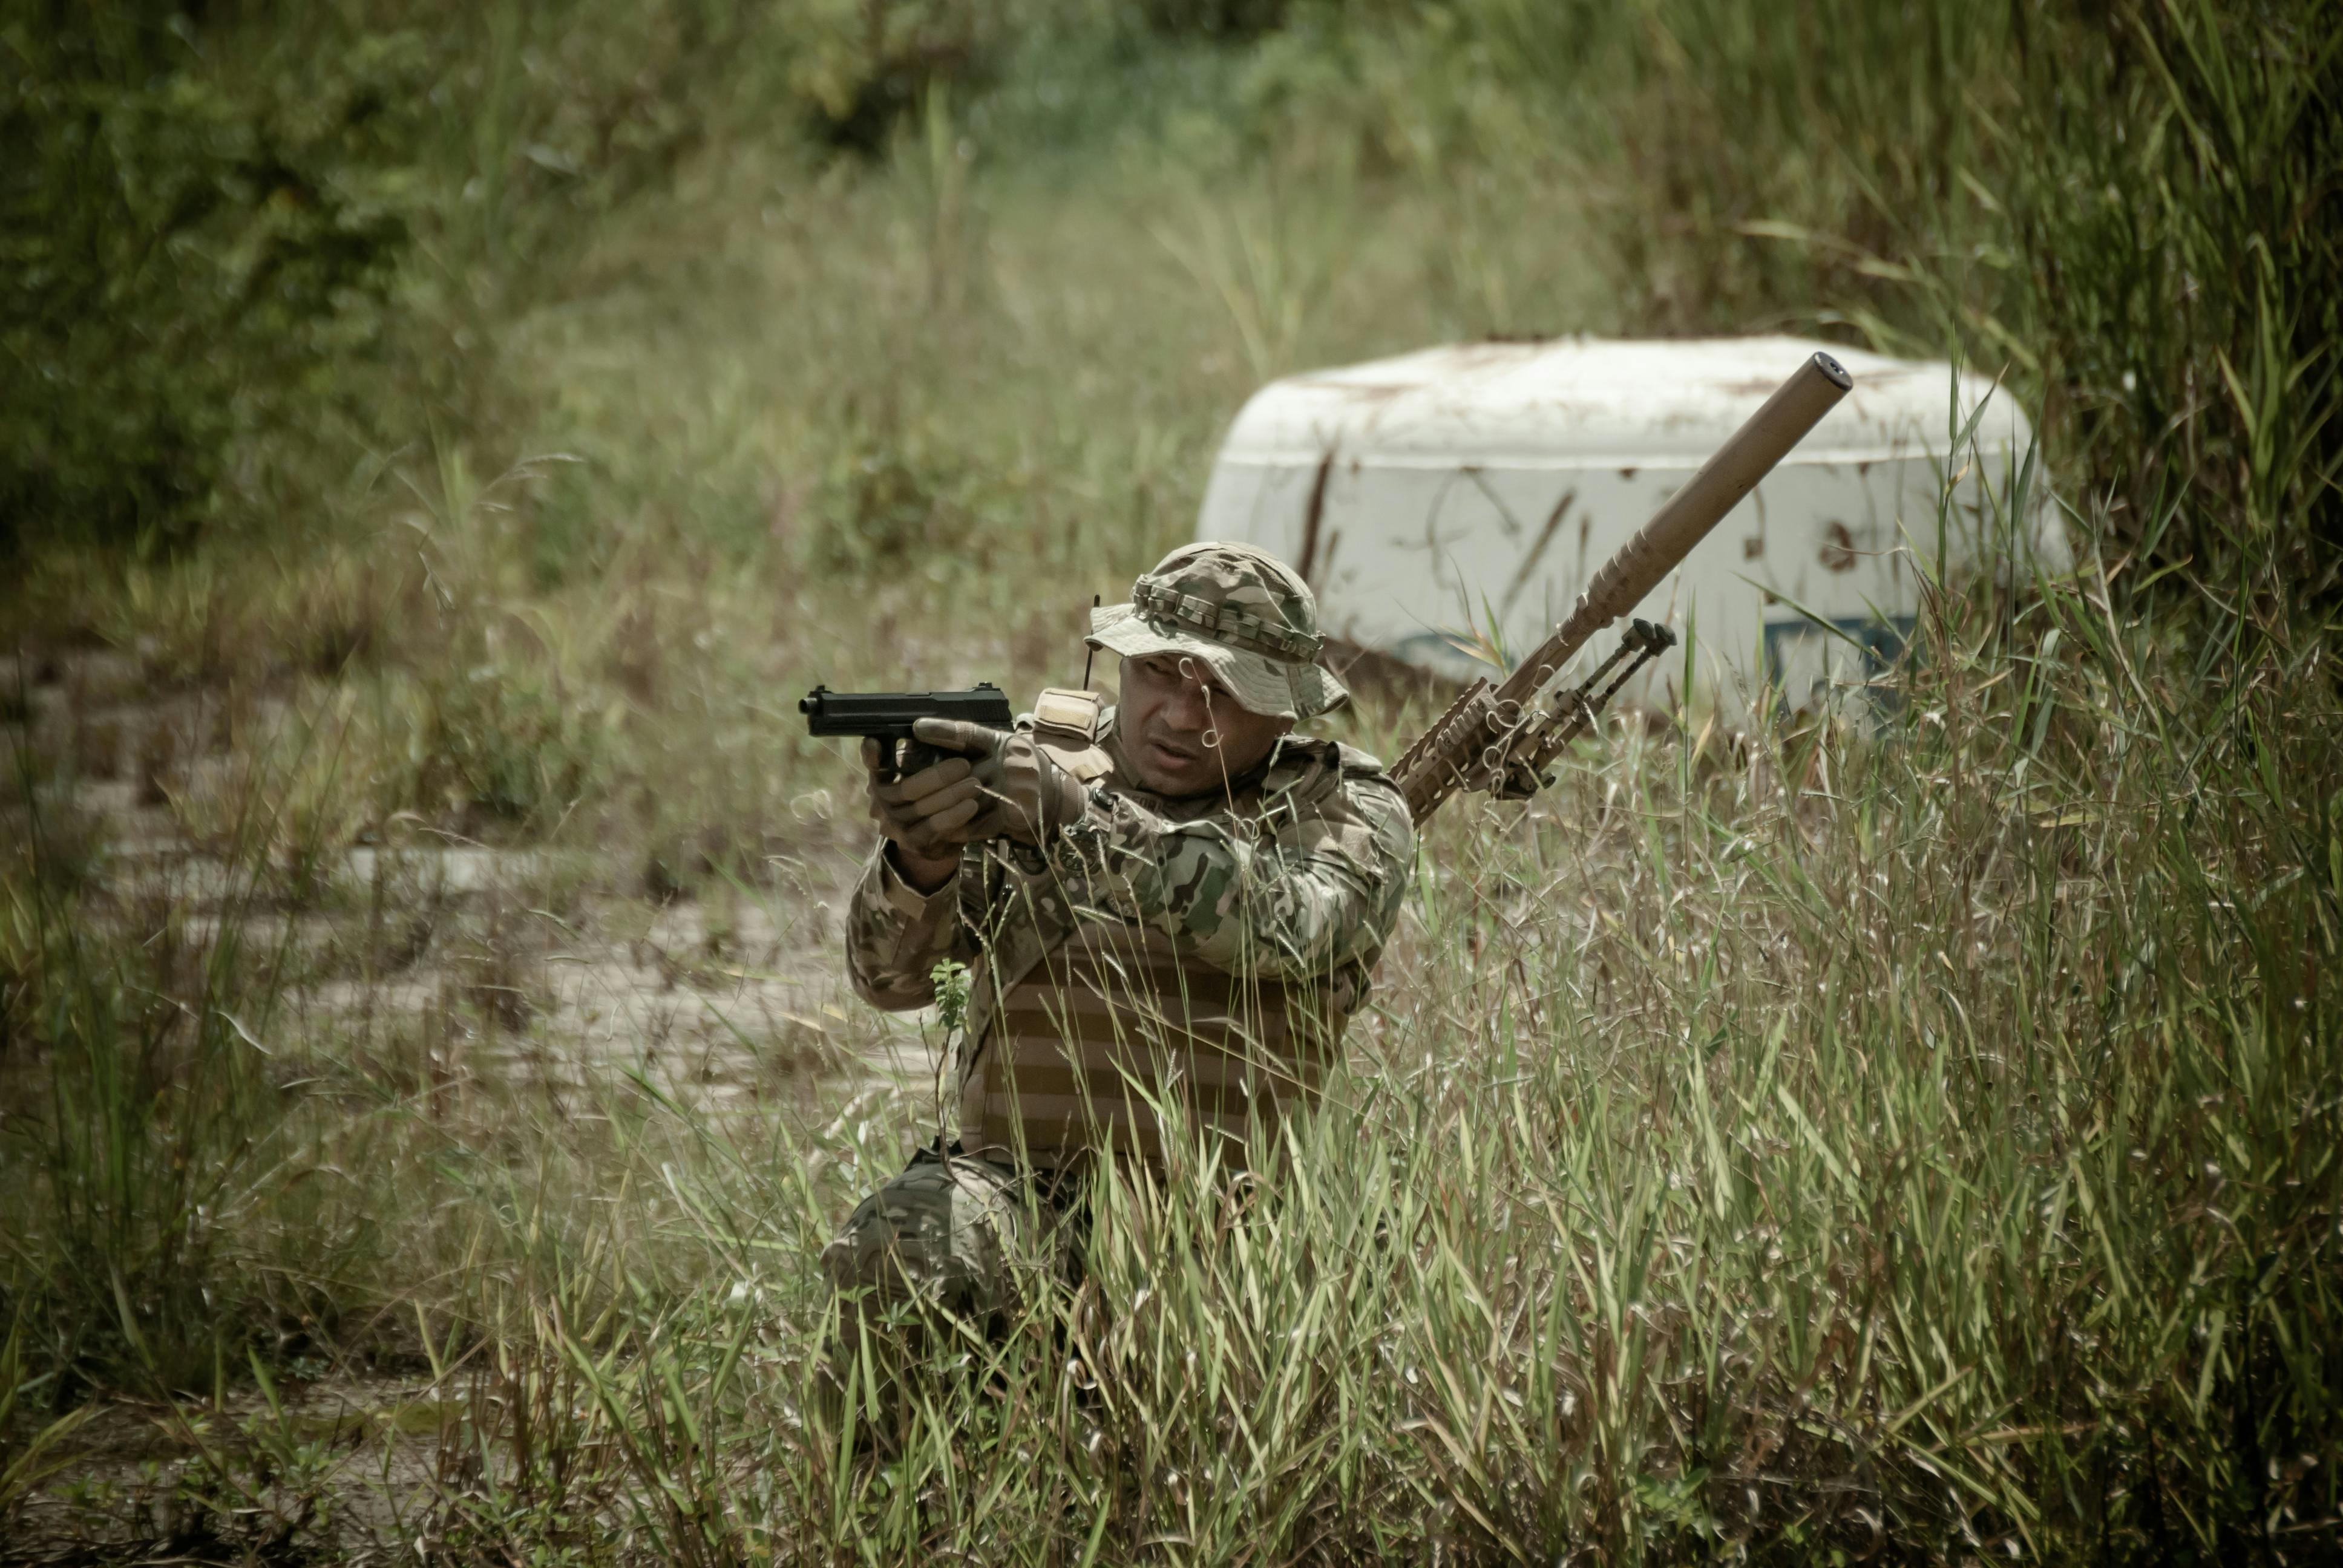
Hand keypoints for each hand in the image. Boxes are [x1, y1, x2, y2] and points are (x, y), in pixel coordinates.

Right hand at [863, 738, 984, 889]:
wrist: (945, 835)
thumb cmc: (938, 790)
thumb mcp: (929, 766)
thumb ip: (924, 749)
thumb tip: (922, 726)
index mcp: (883, 779)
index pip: (873, 766)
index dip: (871, 755)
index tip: (875, 742)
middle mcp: (882, 803)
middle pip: (905, 789)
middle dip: (937, 777)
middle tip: (964, 765)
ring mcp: (895, 826)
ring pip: (919, 809)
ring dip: (950, 795)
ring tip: (975, 783)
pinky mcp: (913, 843)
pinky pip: (932, 828)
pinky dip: (953, 816)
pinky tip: (971, 805)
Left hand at [910, 718, 1087, 847]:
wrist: (1060, 801)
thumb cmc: (1024, 773)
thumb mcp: (1005, 751)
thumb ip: (978, 748)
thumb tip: (932, 739)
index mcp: (1004, 742)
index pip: (969, 732)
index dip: (942, 730)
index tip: (916, 727)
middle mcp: (1010, 761)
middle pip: (963, 770)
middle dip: (933, 779)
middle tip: (903, 784)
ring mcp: (1015, 788)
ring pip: (969, 798)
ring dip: (943, 806)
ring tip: (915, 810)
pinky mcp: (1018, 813)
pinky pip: (982, 822)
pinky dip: (963, 827)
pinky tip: (944, 830)